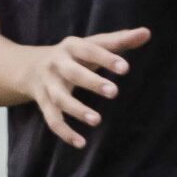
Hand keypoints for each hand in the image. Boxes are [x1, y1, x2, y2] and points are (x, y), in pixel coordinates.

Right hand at [21, 27, 149, 149]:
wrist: (29, 67)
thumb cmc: (73, 55)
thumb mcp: (92, 44)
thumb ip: (120, 40)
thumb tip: (147, 33)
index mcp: (70, 47)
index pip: (89, 50)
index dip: (106, 58)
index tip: (125, 68)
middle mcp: (56, 65)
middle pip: (72, 73)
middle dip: (91, 82)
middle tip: (114, 92)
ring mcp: (47, 85)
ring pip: (59, 99)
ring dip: (76, 110)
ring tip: (96, 120)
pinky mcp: (44, 104)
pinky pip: (52, 120)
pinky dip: (64, 133)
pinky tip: (81, 143)